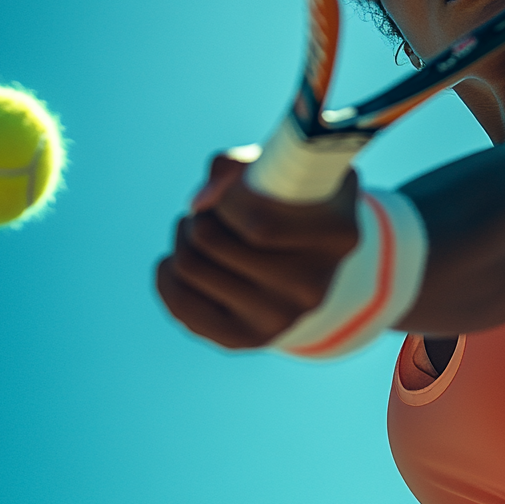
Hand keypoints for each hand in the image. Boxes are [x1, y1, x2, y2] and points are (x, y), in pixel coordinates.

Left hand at [156, 152, 358, 348]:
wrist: (308, 256)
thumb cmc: (294, 196)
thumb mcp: (290, 166)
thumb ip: (245, 165)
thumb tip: (200, 199)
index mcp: (338, 237)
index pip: (260, 224)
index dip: (225, 200)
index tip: (222, 189)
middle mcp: (313, 287)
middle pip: (215, 244)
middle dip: (197, 218)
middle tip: (204, 210)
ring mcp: (281, 319)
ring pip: (192, 268)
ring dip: (183, 238)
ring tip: (194, 228)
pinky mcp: (246, 339)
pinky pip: (181, 306)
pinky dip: (167, 275)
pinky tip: (175, 261)